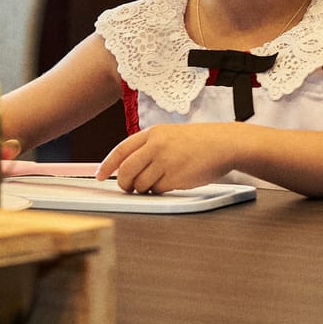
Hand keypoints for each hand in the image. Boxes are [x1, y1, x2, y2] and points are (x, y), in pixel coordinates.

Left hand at [96, 123, 235, 193]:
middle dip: (123, 183)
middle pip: (126, 170)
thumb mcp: (169, 135)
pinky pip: (157, 190)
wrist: (223, 144)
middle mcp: (156, 146)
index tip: (99, 175)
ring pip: (140, 183)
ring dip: (143, 188)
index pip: (121, 150)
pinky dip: (159, 190)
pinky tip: (171, 181)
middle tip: (127, 187)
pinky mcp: (176, 177)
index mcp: (153, 133)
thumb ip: (148, 147)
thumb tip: (126, 168)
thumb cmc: (197, 141)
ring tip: (156, 181)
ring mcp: (166, 162)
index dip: (107, 164)